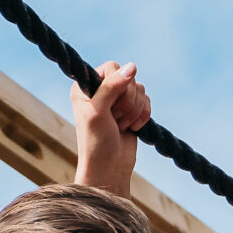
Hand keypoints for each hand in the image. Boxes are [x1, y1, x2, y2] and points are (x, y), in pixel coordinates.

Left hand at [70, 61, 148, 195]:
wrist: (109, 167)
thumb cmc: (96, 141)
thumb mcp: (98, 112)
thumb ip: (112, 87)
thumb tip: (132, 66)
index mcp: (85, 86)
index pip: (113, 67)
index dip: (118, 86)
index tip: (109, 106)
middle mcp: (100, 89)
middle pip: (130, 78)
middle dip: (127, 101)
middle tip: (114, 119)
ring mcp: (117, 99)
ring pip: (140, 89)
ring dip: (134, 110)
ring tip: (120, 126)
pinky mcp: (131, 110)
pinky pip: (147, 101)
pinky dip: (143, 115)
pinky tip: (132, 128)